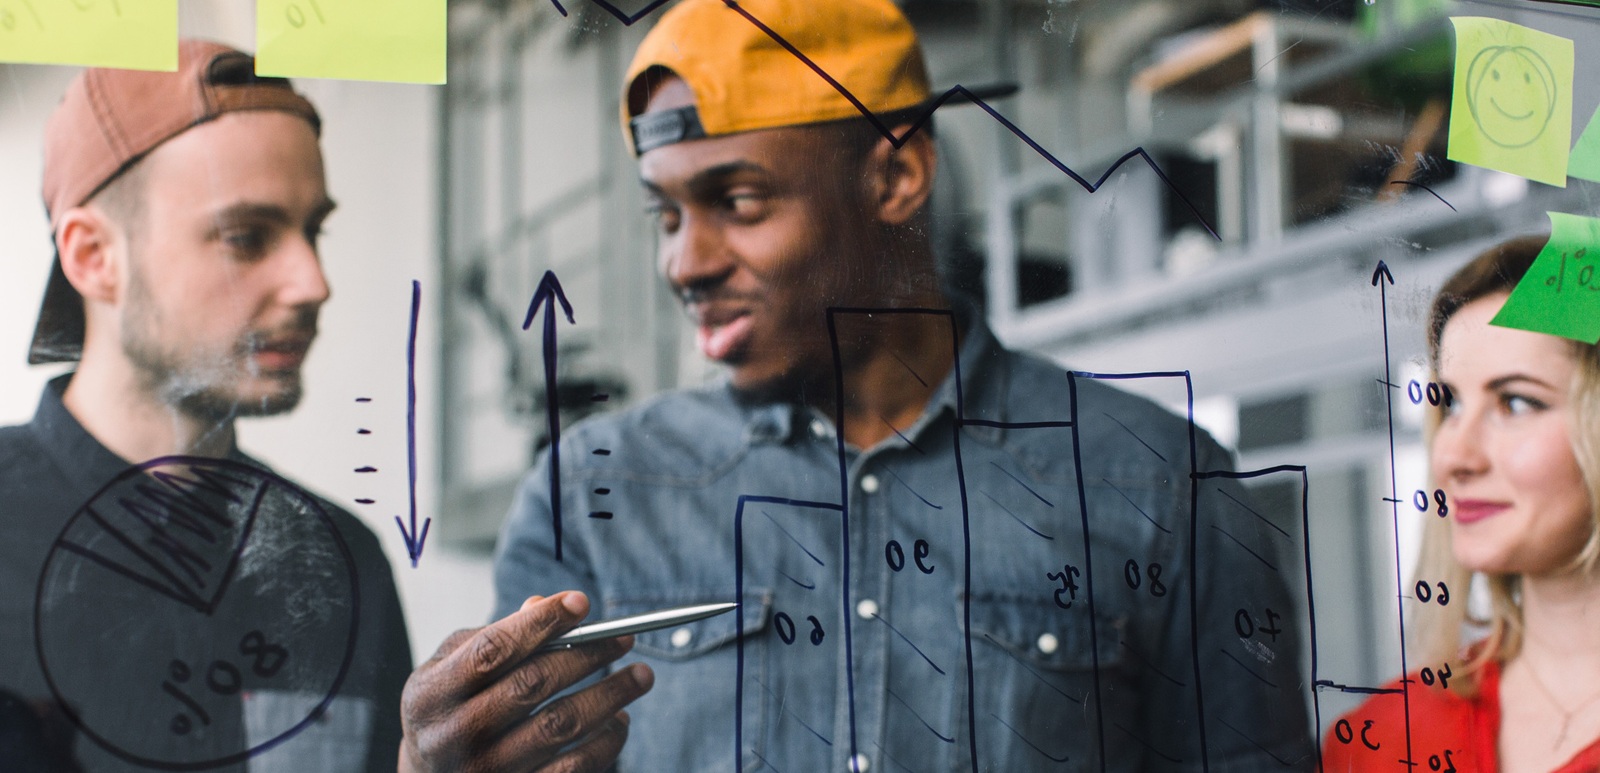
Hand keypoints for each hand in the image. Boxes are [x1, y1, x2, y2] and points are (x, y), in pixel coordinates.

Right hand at [399, 592, 653, 771]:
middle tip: (624, 638)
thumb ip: (494, 634)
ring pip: (559, 726)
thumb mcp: (452, 666)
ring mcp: (484, 771)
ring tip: (640, 675)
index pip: (492, 650)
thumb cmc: (448, 707)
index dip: (540, 624)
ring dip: (609, 696)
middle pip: (532, 685)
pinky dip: (605, 741)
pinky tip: (619, 719)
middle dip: (586, 655)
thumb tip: (545, 605)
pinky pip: (572, 767)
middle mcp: (453, 736)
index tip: (582, 603)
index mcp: (431, 695)